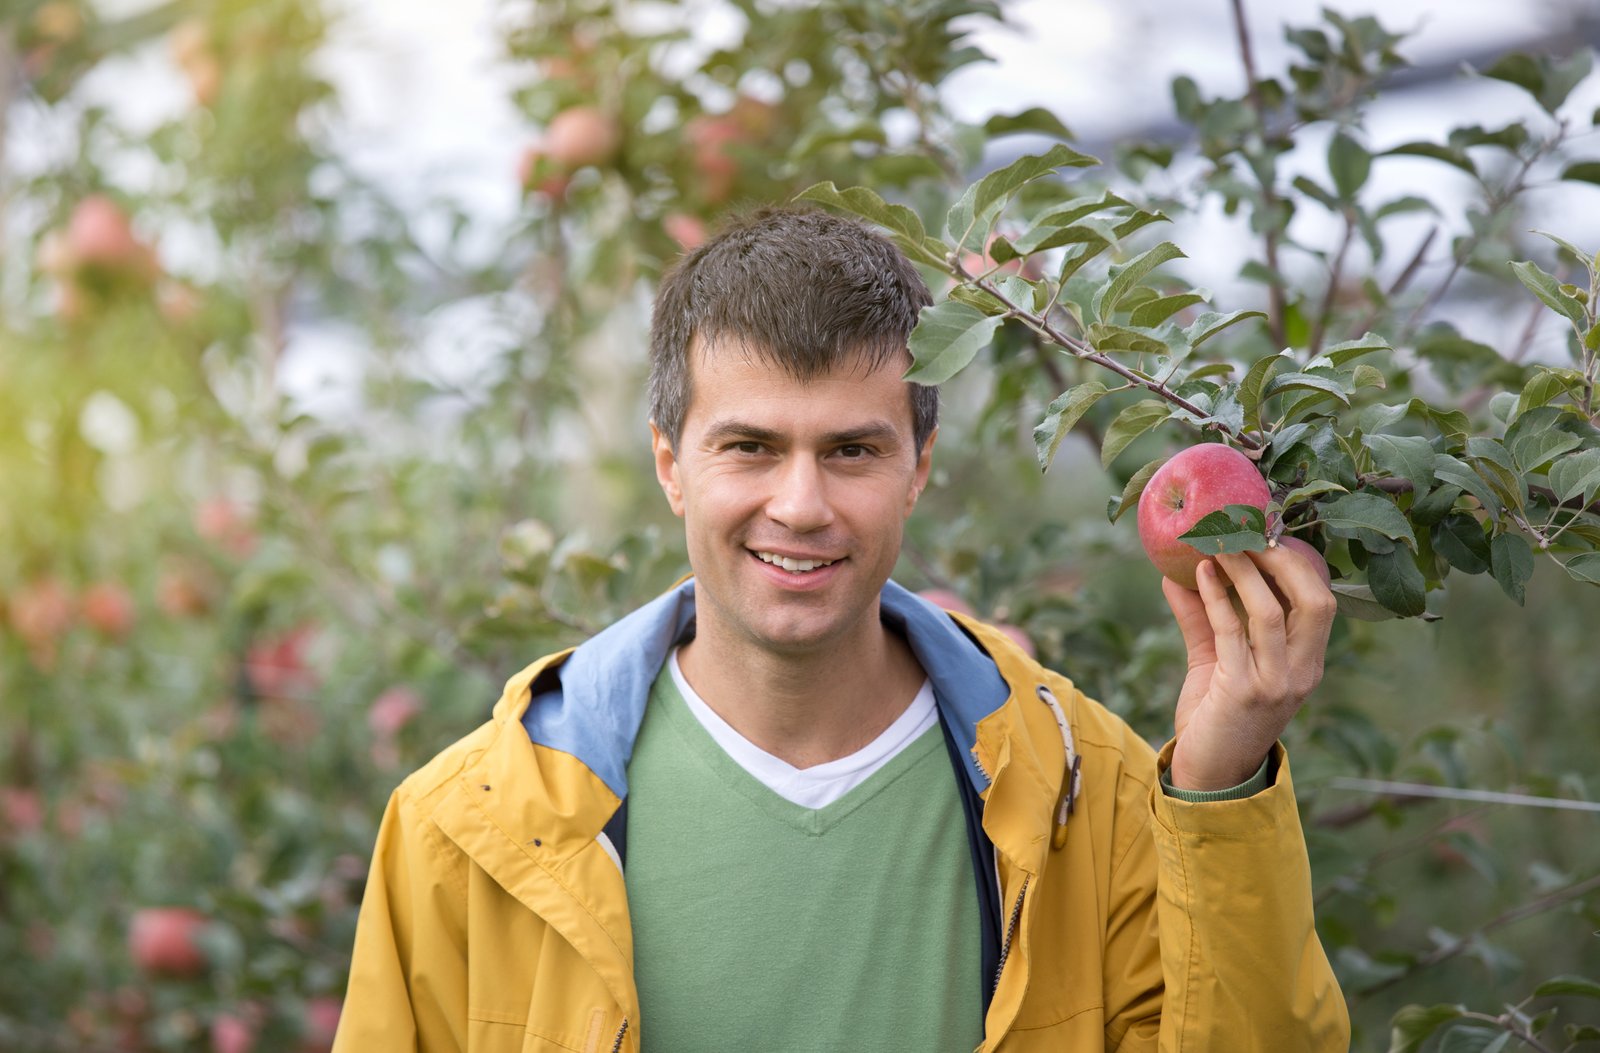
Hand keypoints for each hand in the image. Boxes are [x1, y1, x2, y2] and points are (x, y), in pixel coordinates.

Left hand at [1161, 544, 1336, 791]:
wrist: (1208, 775)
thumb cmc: (1215, 716)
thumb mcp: (1214, 660)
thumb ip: (1204, 618)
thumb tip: (1180, 572)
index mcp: (1307, 663)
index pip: (1322, 602)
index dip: (1299, 563)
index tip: (1267, 532)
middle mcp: (1301, 672)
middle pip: (1315, 601)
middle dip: (1284, 561)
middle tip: (1248, 533)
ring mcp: (1275, 683)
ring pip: (1270, 612)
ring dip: (1243, 571)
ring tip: (1217, 543)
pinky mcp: (1241, 691)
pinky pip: (1230, 631)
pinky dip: (1215, 596)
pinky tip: (1200, 574)